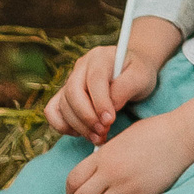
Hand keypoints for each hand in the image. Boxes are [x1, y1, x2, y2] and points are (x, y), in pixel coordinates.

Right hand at [45, 20, 178, 145]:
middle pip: (73, 92)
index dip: (100, 102)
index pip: (94, 79)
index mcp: (100, 57)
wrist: (131, 72)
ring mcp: (70, 80)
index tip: (110, 121)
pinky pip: (52, 111)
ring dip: (79, 126)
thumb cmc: (138, 73)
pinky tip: (82, 132)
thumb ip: (126, 88)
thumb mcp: (141, 77)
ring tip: (98, 137)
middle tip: (103, 132)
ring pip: (63, 105)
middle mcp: (81, 67)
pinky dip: (62, 125)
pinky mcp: (64, 96)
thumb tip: (109, 107)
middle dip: (87, 117)